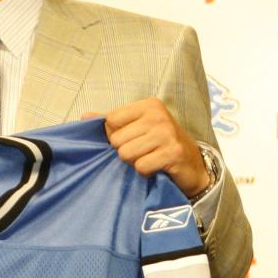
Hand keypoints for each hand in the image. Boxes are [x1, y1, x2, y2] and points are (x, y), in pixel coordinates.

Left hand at [84, 98, 208, 197]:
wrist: (193, 165)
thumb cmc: (160, 144)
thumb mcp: (138, 128)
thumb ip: (111, 122)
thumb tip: (84, 117)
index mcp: (149, 105)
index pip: (110, 121)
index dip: (115, 136)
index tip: (132, 139)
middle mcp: (158, 116)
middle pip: (116, 140)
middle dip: (125, 151)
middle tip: (143, 152)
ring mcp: (167, 133)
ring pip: (126, 154)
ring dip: (134, 162)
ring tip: (149, 158)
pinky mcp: (172, 153)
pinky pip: (140, 166)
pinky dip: (145, 172)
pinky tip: (156, 167)